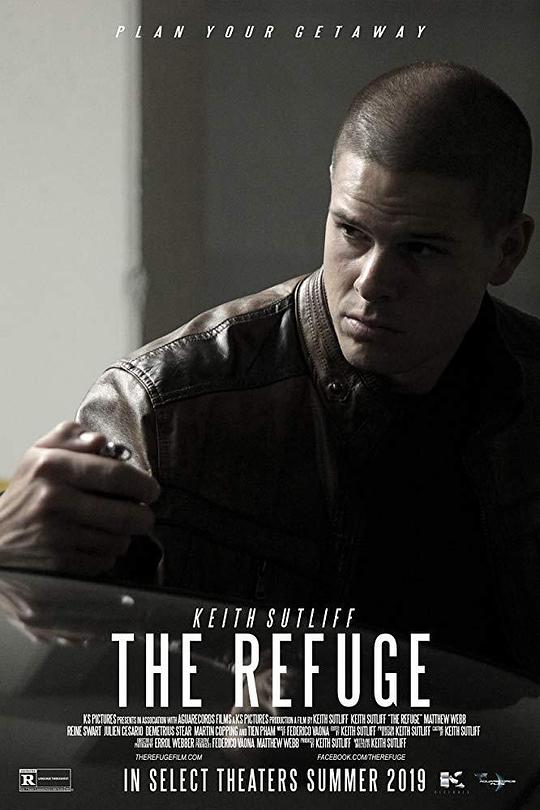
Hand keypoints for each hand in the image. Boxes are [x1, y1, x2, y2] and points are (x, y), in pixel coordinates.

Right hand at [0, 421, 159, 575]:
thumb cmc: (26, 493)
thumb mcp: (40, 454)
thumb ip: (72, 436)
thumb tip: (102, 441)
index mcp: (52, 466)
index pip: (116, 475)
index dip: (143, 484)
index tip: (151, 490)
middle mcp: (54, 499)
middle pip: (126, 514)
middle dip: (143, 516)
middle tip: (142, 513)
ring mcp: (57, 534)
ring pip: (119, 540)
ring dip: (123, 536)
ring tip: (111, 527)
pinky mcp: (59, 563)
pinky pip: (104, 561)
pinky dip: (106, 554)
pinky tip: (94, 543)